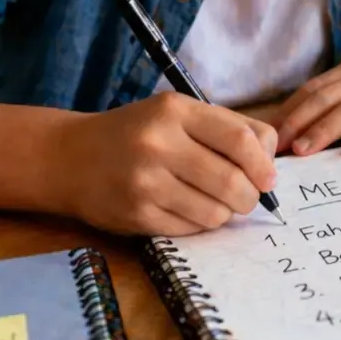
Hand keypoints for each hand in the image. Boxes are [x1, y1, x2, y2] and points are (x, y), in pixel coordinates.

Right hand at [56, 92, 278, 235]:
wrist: (69, 158)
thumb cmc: (136, 133)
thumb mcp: (177, 114)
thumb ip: (227, 129)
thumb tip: (271, 162)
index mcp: (175, 111)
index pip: (240, 140)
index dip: (263, 164)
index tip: (269, 179)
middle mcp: (158, 144)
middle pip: (232, 181)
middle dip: (249, 196)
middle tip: (246, 198)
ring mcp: (145, 182)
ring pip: (214, 212)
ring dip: (225, 213)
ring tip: (215, 203)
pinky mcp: (136, 215)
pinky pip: (190, 229)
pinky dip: (199, 224)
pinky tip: (187, 210)